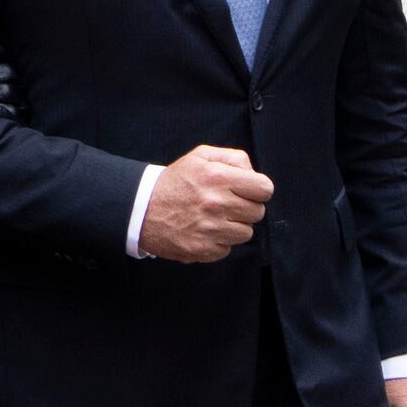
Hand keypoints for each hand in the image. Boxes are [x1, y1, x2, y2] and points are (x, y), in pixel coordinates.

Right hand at [135, 145, 269, 261]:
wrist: (142, 209)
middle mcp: (217, 203)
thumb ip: (233, 158)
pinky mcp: (203, 250)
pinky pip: (227, 249)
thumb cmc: (175, 181)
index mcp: (219, 177)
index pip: (264, 189)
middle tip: (228, 204)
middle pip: (258, 212)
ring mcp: (211, 229)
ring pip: (246, 233)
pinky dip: (219, 242)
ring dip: (234, 226)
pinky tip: (204, 231)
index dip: (258, 189)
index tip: (248, 191)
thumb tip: (253, 174)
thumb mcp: (201, 156)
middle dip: (246, 208)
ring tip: (215, 218)